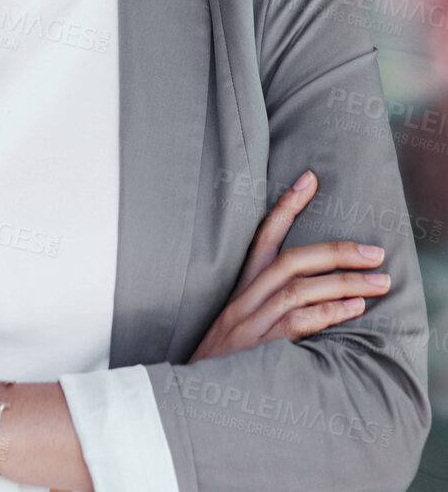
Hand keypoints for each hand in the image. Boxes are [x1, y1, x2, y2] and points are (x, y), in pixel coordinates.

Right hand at [190, 169, 389, 362]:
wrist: (193, 392)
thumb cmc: (226, 359)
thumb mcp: (241, 324)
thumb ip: (271, 304)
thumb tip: (321, 292)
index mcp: (241, 288)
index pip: (263, 238)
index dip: (285, 206)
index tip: (309, 179)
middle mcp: (245, 299)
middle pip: (291, 261)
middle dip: (336, 252)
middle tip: (374, 254)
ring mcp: (251, 322)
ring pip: (299, 289)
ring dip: (344, 283)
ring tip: (378, 283)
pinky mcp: (260, 346)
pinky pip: (297, 321)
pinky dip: (329, 312)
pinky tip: (354, 308)